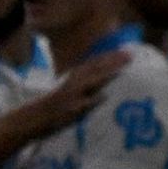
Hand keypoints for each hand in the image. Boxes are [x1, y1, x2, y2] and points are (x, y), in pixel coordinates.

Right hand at [10, 46, 129, 133]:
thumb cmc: (56, 104)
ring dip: (106, 75)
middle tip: (129, 55)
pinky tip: (105, 96)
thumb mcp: (70, 87)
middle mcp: (75, 82)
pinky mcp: (74, 108)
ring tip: (120, 70)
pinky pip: (87, 103)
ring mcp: (75, 95)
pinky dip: (96, 99)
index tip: (124, 51)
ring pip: (93, 82)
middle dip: (113, 61)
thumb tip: (107, 85)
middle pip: (97, 68)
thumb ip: (86, 83)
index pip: (95, 63)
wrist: (38, 117)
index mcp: (75, 75)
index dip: (109, 56)